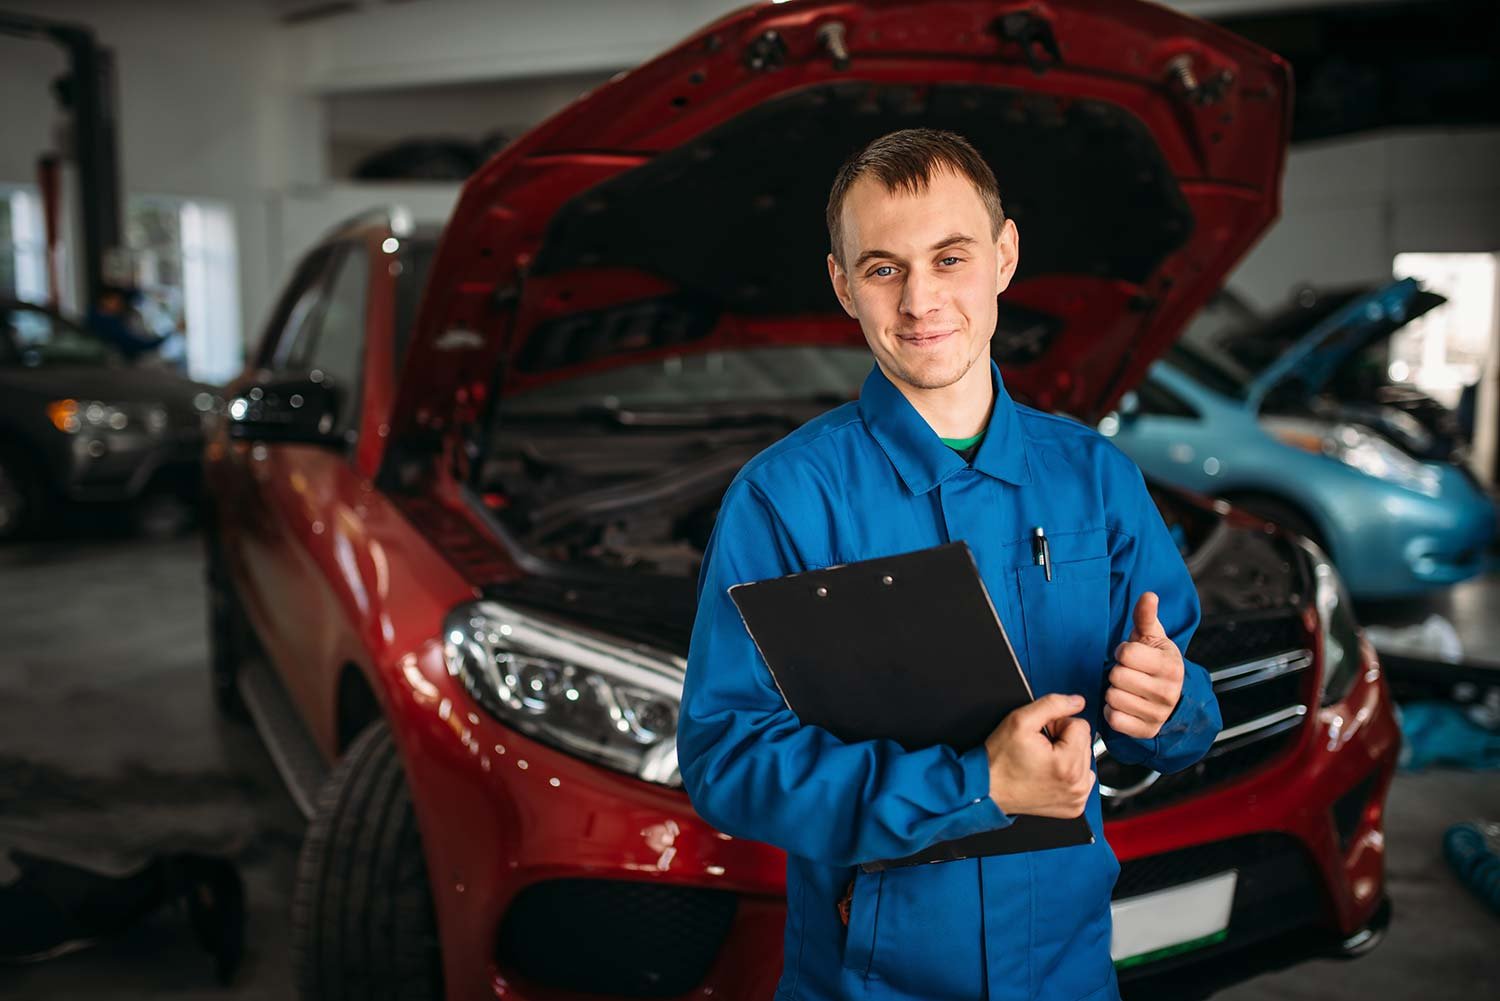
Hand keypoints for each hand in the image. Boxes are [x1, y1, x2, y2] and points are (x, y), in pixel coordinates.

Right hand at [983, 693, 1093, 818]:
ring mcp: (1077, 798)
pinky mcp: (1074, 806)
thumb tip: (1077, 702)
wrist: (988, 790)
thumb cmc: (1000, 760)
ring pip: (1084, 758)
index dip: (1057, 725)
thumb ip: (1052, 705)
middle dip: (1063, 740)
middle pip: (1084, 742)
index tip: (1041, 736)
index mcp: (1068, 764)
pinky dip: (1068, 773)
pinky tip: (1049, 774)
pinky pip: (1081, 777)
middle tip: (1039, 749)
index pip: (1081, 726)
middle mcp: (1077, 785)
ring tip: (1043, 762)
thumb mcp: (1020, 720)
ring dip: (1066, 756)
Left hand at [1104, 591, 1184, 739]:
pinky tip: (1123, 705)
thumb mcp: (1153, 637)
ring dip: (1113, 692)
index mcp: (1170, 665)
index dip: (1123, 652)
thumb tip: (1148, 595)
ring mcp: (1158, 713)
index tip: (1130, 655)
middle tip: (1128, 673)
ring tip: (1126, 689)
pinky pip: (1114, 719)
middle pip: (1117, 676)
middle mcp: (1167, 691)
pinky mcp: (1146, 730)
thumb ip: (1146, 616)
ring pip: (1113, 698)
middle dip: (1117, 672)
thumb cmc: (1156, 661)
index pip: (1126, 654)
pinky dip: (1112, 712)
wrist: (1172, 696)